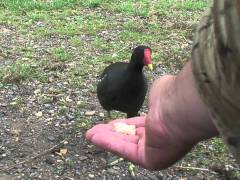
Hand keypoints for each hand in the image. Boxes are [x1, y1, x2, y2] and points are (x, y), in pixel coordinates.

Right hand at [86, 71, 216, 169]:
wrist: (180, 107)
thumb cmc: (173, 97)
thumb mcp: (159, 92)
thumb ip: (155, 96)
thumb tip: (158, 90)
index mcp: (165, 123)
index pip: (140, 127)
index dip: (124, 125)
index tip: (111, 123)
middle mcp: (161, 139)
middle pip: (130, 137)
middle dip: (111, 134)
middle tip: (95, 130)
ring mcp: (156, 150)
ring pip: (125, 145)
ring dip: (106, 139)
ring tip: (90, 134)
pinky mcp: (150, 159)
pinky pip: (125, 150)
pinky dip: (108, 143)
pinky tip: (93, 136)